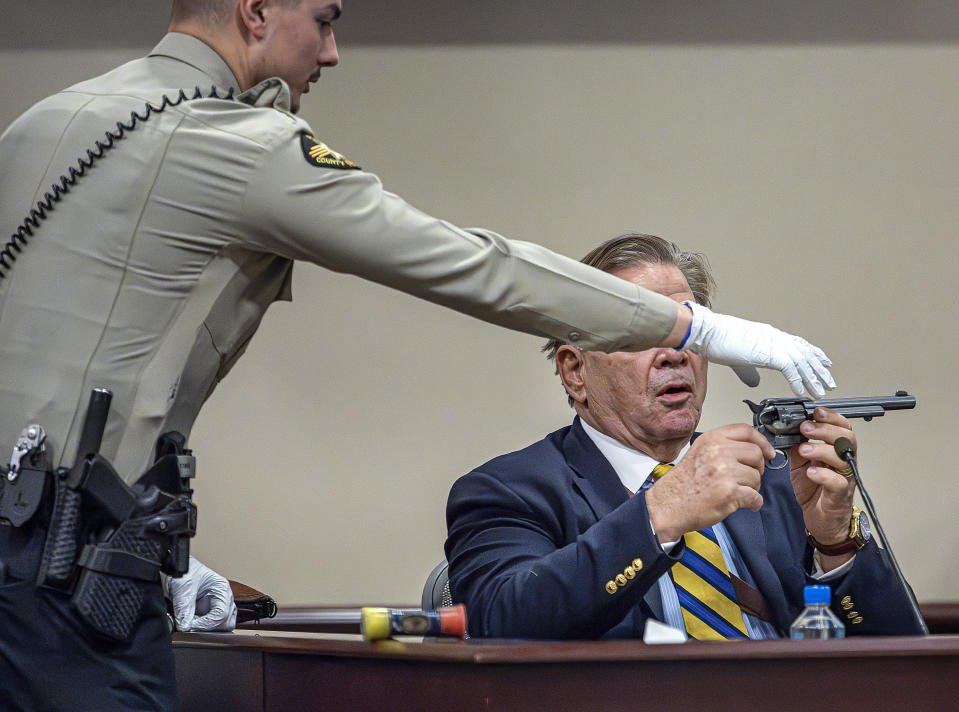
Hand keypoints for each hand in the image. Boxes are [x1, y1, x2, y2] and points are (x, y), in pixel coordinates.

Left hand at [164, 556, 237, 631]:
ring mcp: (216, 605)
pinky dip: (201, 628)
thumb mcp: (182, 587)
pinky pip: (211, 626)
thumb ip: (184, 608)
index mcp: (221, 588)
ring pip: (221, 626)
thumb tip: (185, 626)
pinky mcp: (208, 612)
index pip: (222, 613)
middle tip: (191, 626)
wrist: (173, 568)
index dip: (207, 623)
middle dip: (210, 627)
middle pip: (226, 622)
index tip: (191, 626)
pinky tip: (190, 624)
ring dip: (207, 629)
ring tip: (190, 624)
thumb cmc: (182, 571)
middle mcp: (223, 597)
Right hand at [646, 424, 774, 542]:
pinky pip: (755, 497)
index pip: (746, 431)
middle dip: (756, 469)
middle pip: (756, 454)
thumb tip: (753, 450)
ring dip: (752, 488)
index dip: (762, 442)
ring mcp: (724, 471)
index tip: (768, 452)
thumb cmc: (682, 483)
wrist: (667, 505)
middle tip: (747, 478)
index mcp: (711, 439)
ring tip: (737, 492)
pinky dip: (753, 503)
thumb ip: (723, 446)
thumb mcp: (699, 452)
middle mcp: (718, 451)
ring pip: (757, 477)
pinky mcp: (729, 492)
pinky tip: (743, 504)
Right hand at [682, 302, 835, 397]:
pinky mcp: (769, 352)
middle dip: (819, 369)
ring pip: (802, 362)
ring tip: (822, 391)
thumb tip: (755, 381)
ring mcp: (774, 344)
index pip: (798, 344)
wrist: (709, 332)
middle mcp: (776, 337)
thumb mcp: (738, 357)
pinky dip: (798, 382)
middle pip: (805, 354)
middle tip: (829, 381)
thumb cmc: (718, 340)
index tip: (823, 362)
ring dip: (813, 378)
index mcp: (770, 335)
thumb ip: (749, 371)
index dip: (813, 354)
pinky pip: (790, 370)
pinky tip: (802, 392)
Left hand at [789, 407, 856, 551]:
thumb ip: (797, 449)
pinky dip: (824, 475)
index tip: (816, 412)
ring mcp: (844, 478)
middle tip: (806, 428)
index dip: (831, 418)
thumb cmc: (814, 492)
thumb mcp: (800, 465)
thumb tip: (788, 433)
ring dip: (822, 450)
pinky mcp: (839, 495)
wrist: (820, 520)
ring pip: (843, 458)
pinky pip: (837, 482)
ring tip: (805, 450)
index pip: (841, 428)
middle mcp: (843, 462)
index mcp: (834, 451)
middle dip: (825, 430)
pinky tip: (812, 472)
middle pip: (846, 439)